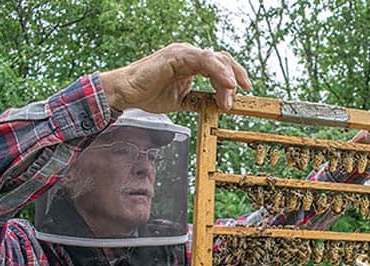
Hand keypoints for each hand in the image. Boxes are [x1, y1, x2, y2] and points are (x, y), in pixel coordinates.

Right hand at [100, 43, 250, 112]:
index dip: (232, 79)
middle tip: (236, 100)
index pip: (219, 66)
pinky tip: (227, 84)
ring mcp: (183, 53)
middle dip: (234, 80)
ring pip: (216, 60)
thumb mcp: (181, 101)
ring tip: (230, 96)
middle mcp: (189, 55)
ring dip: (227, 79)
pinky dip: (218, 72)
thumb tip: (215, 107)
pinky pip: (204, 60)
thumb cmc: (148, 95)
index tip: (243, 94)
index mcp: (191, 64)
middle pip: (222, 60)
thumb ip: (198, 101)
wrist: (127, 93)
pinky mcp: (177, 55)